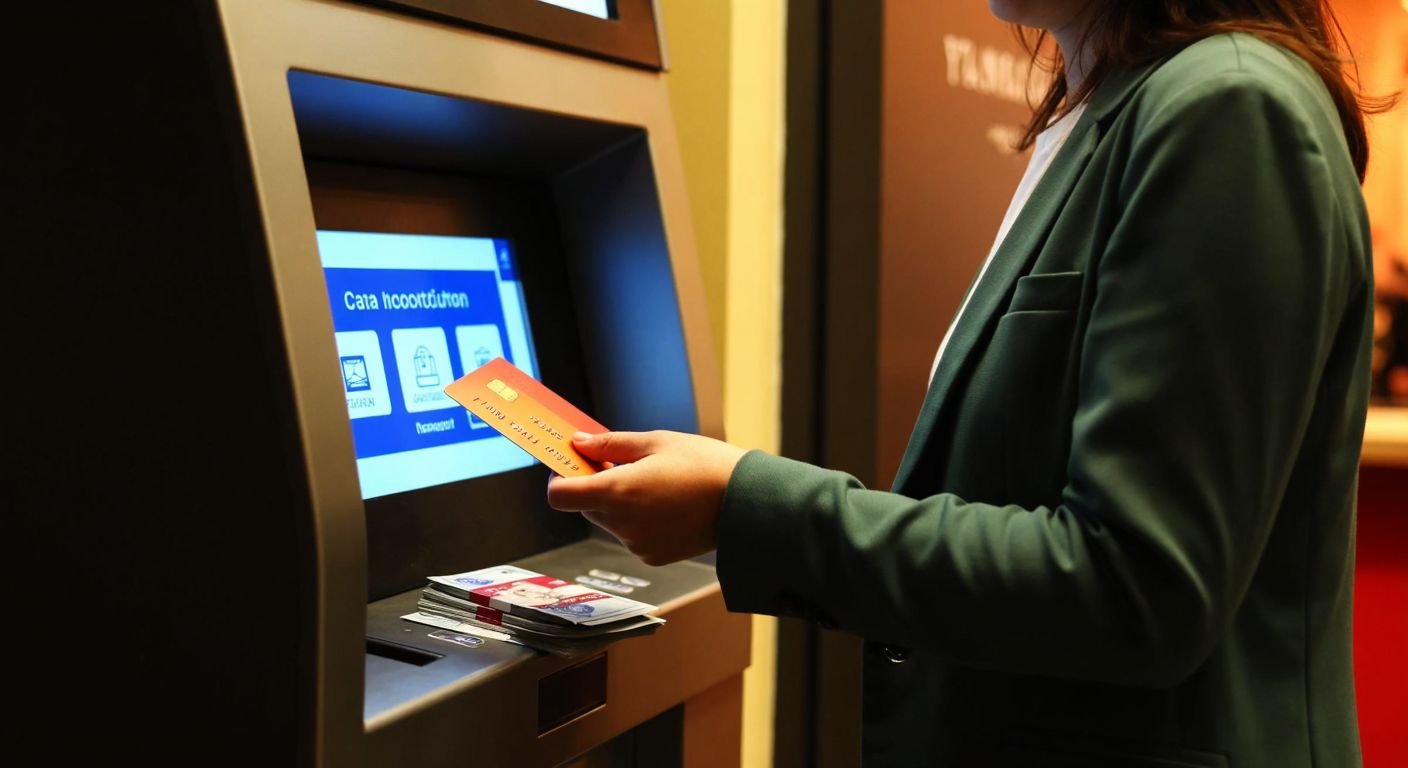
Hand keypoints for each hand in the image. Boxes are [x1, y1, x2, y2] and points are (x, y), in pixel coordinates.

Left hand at [546, 430, 747, 565]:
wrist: (746, 502)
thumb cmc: (704, 465)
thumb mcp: (655, 442)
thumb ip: (610, 445)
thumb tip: (578, 443)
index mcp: (617, 492)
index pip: (560, 496)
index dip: (560, 479)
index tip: (572, 464)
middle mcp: (622, 524)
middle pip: (587, 506)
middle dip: (597, 486)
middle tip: (625, 465)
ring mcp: (637, 544)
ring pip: (610, 521)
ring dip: (620, 504)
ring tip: (657, 485)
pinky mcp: (653, 556)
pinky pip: (632, 536)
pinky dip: (640, 521)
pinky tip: (669, 505)